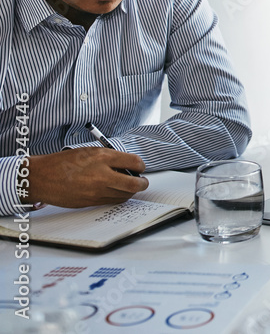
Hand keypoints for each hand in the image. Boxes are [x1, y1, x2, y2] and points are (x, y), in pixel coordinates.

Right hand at [24, 148, 147, 207]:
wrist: (42, 177)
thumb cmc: (64, 162)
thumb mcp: (90, 151)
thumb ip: (111, 157)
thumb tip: (129, 165)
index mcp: (102, 157)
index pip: (134, 162)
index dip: (141, 165)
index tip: (140, 167)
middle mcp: (101, 175)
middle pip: (134, 184)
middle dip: (142, 183)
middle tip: (143, 181)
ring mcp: (96, 191)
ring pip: (124, 195)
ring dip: (130, 191)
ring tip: (129, 186)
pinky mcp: (90, 202)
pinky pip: (111, 201)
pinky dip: (118, 197)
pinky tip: (115, 191)